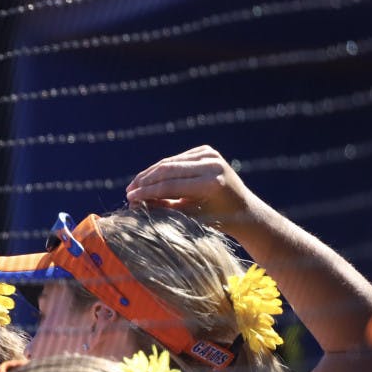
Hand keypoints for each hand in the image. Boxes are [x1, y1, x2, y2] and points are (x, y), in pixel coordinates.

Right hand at [125, 145, 260, 230]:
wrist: (243, 210)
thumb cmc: (216, 220)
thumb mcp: (189, 218)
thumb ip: (164, 208)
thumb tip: (134, 203)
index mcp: (211, 183)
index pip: (170, 185)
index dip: (147, 191)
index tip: (129, 198)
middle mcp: (212, 164)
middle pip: (168, 169)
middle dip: (145, 181)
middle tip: (128, 191)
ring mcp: (210, 154)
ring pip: (170, 162)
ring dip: (150, 174)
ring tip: (134, 186)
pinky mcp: (206, 151)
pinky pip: (177, 159)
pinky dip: (161, 169)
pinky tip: (148, 179)